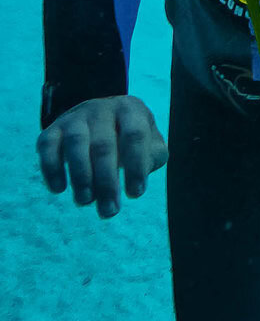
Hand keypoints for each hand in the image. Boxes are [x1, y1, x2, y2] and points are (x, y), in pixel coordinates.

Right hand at [37, 96, 166, 218]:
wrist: (100, 117)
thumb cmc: (129, 138)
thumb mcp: (149, 143)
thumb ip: (151, 158)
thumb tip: (137, 178)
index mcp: (130, 109)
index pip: (135, 135)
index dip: (135, 166)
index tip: (134, 194)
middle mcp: (102, 109)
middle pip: (103, 145)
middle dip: (106, 182)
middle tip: (109, 211)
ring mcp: (75, 117)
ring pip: (76, 144)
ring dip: (80, 176)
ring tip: (86, 201)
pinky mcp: (53, 129)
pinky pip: (48, 147)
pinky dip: (51, 169)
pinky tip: (59, 188)